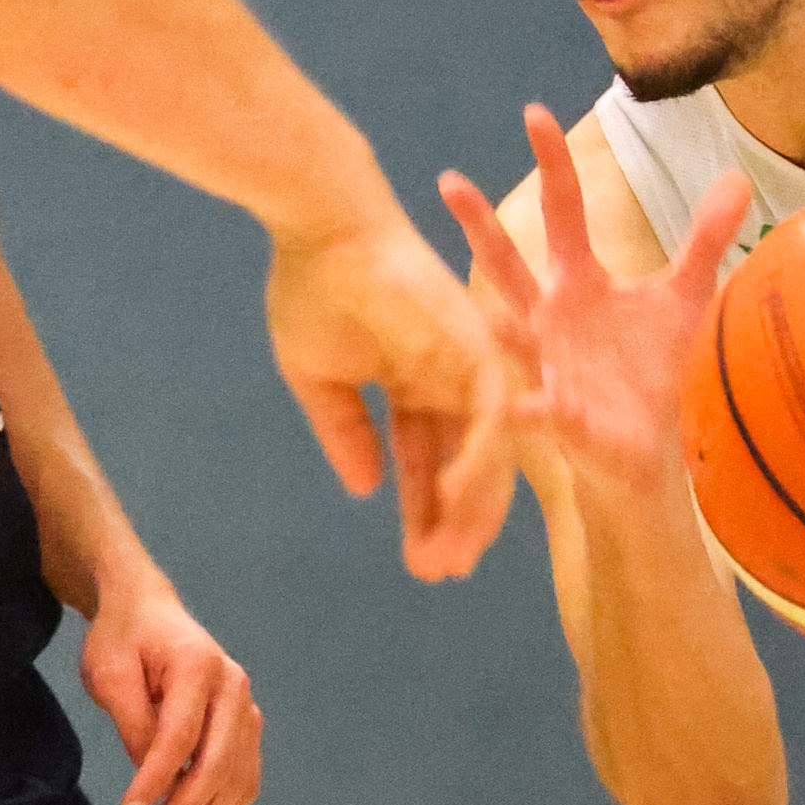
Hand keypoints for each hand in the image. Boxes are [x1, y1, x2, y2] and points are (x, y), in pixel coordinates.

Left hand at [80, 575, 260, 804]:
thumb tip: (151, 777)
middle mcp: (234, 687)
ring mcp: (246, 707)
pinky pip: (244, 778)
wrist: (147, 612)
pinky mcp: (246, 727)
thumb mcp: (109, 674)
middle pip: (217, 763)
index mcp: (199, 665)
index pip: (180, 736)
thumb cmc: (122, 641)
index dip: (155, 779)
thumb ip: (132, 723)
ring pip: (237, 777)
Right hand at [265, 200, 515, 581]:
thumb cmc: (313, 288)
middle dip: (455, 523)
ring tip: (448, 558)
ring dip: (471, 510)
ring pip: (489, 452)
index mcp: (417, 382)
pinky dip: (478, 464)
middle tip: (440, 573)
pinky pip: (490, 419)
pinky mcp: (478, 348)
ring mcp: (470, 364)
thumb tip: (363, 490)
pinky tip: (454, 507)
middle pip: (467, 466)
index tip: (418, 561)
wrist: (321, 231)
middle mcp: (452, 378)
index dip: (423, 512)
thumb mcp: (320, 379)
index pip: (427, 460)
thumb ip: (345, 433)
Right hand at [439, 105, 747, 499]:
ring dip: (496, 325)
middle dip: (480, 226)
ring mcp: (550, 367)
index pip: (561, 210)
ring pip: (511, 338)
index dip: (551, 163)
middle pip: (508, 264)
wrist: (648, 447)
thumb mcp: (685, 296)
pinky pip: (548, 413)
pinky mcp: (566, 419)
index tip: (534, 113)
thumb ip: (705, 239)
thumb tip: (735, 176)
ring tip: (480, 310)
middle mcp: (551, 318)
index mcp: (577, 282)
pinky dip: (538, 410)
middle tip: (449, 182)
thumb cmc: (654, 367)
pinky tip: (523, 408)